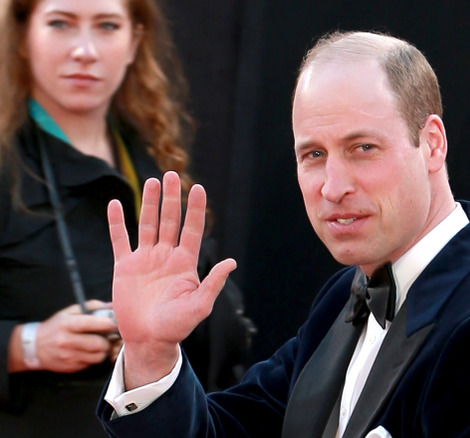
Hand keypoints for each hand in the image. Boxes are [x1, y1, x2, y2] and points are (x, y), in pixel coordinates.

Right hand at [35, 300, 118, 372]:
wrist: (34, 347)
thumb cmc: (55, 327)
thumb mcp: (68, 312)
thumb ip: (90, 307)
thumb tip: (110, 306)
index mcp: (67, 325)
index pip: (91, 324)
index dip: (107, 324)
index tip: (115, 323)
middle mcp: (66, 341)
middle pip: (98, 344)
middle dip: (107, 340)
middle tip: (107, 337)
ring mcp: (68, 356)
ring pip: (98, 356)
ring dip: (102, 351)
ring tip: (98, 345)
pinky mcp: (70, 367)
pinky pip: (90, 363)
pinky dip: (93, 358)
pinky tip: (88, 352)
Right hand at [107, 171, 235, 387]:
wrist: (149, 340)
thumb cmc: (177, 326)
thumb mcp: (199, 306)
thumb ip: (213, 283)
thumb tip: (231, 262)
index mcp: (185, 263)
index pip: (192, 229)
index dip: (195, 209)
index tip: (198, 188)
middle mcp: (166, 256)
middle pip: (170, 221)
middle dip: (171, 198)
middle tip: (172, 174)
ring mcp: (145, 260)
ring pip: (147, 224)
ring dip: (149, 203)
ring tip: (151, 181)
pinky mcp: (125, 267)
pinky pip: (120, 240)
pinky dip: (117, 222)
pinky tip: (117, 204)